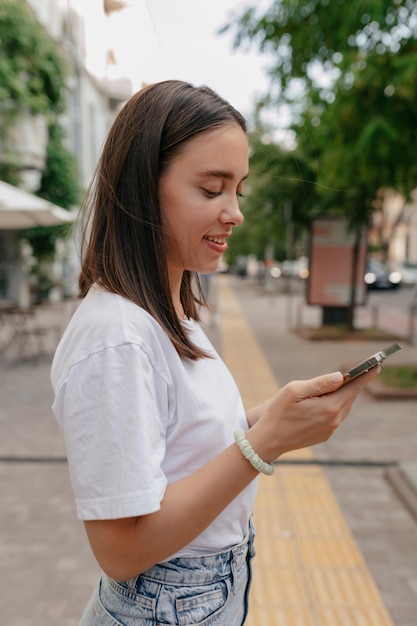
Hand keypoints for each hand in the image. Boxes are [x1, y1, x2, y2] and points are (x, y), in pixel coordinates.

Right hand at [246, 366, 378, 460]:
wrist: (269, 440)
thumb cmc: (278, 412)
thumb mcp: (295, 390)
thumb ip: (319, 383)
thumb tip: (340, 376)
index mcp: (329, 407)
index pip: (353, 387)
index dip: (365, 375)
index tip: (377, 366)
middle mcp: (334, 420)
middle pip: (350, 397)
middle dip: (357, 383)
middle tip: (365, 371)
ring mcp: (330, 429)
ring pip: (343, 407)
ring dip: (345, 395)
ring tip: (348, 383)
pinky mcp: (324, 435)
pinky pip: (335, 416)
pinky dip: (336, 405)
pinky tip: (331, 399)